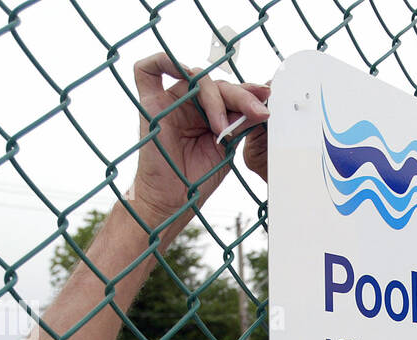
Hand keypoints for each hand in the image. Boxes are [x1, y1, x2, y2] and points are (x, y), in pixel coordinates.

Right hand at [131, 53, 269, 229]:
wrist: (174, 203)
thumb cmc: (197, 180)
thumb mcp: (227, 147)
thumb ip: (239, 123)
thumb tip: (261, 104)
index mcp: (208, 112)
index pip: (230, 92)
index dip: (249, 92)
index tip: (268, 99)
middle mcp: (189, 103)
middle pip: (216, 83)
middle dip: (241, 96)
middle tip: (259, 111)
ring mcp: (170, 102)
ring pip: (195, 77)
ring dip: (216, 97)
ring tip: (223, 126)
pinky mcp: (150, 105)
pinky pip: (148, 71)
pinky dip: (165, 60)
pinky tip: (186, 74)